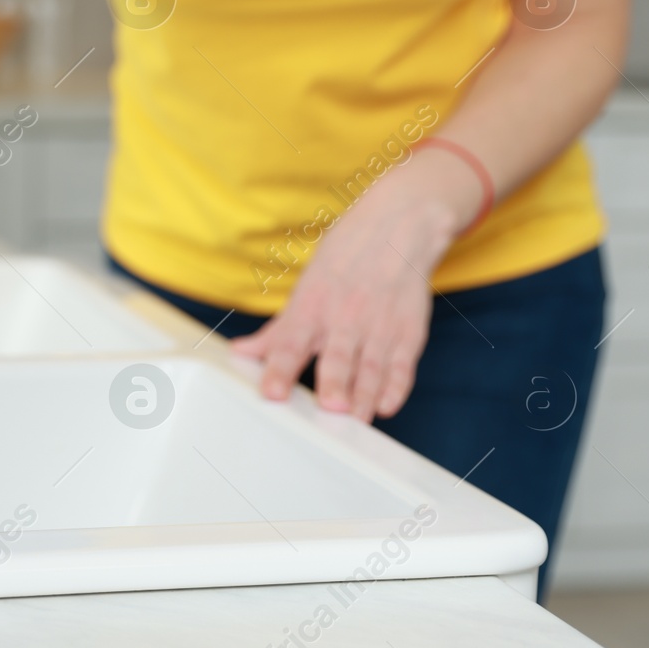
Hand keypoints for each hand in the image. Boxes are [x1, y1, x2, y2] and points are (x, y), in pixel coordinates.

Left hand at [230, 150, 477, 421]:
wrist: (397, 228)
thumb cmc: (344, 261)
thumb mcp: (306, 290)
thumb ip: (278, 331)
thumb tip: (240, 353)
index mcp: (312, 308)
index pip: (291, 343)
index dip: (279, 369)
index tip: (271, 394)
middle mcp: (345, 318)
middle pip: (337, 357)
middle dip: (335, 382)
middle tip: (330, 408)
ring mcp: (379, 326)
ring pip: (371, 367)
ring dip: (364, 395)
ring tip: (356, 420)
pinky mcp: (408, 332)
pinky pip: (403, 365)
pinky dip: (397, 387)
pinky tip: (387, 406)